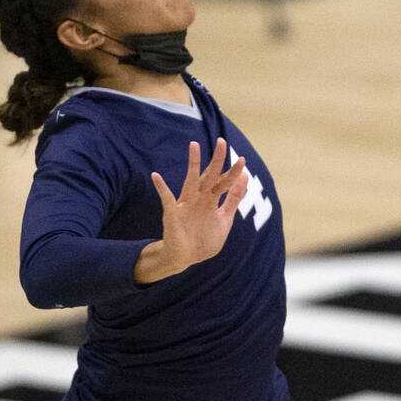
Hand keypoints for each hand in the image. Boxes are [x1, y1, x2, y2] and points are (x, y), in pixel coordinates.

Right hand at [134, 139, 247, 283]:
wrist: (184, 259)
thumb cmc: (204, 238)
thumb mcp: (224, 219)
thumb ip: (234, 199)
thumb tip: (244, 176)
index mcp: (212, 200)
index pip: (224, 182)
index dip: (233, 173)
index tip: (243, 161)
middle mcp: (200, 198)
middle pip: (210, 176)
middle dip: (217, 160)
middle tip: (222, 141)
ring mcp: (186, 204)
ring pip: (191, 180)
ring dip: (193, 164)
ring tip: (194, 145)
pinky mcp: (173, 214)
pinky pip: (166, 198)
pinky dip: (161, 188)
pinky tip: (156, 176)